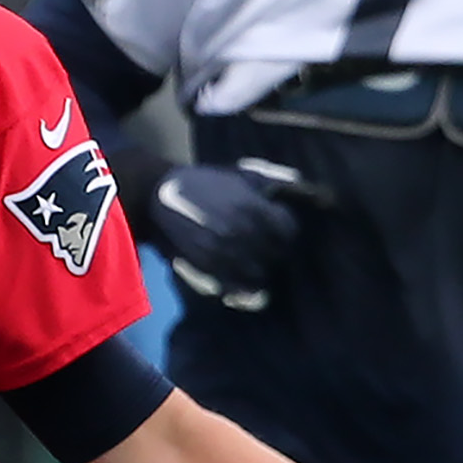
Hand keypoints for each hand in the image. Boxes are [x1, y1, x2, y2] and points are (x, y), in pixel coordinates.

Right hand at [150, 159, 324, 310]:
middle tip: (266, 244)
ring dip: (259, 267)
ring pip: (260, 273)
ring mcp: (224, 254)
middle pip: (277, 253)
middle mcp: (241, 233)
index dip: (286, 229)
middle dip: (275, 249)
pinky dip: (243, 287)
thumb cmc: (204, 182)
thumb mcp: (239, 174)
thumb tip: (304, 185)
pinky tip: (241, 277)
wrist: (159, 196)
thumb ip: (273, 181)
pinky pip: (237, 288)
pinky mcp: (207, 268)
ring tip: (251, 259)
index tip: (280, 227)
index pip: (289, 230)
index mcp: (251, 207)